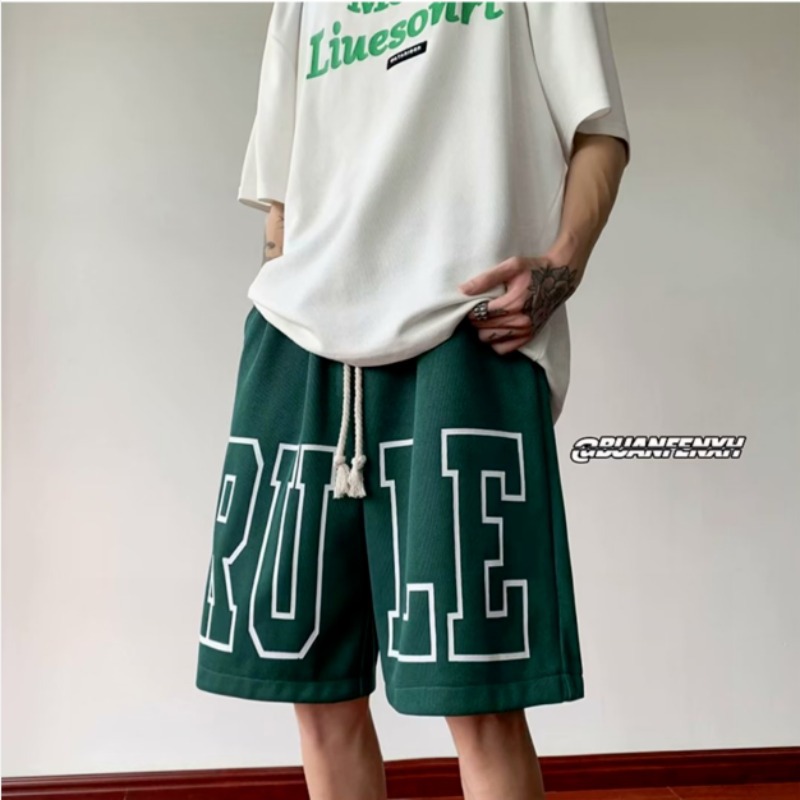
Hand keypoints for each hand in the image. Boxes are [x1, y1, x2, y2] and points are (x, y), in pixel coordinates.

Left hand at [458, 246, 583, 354]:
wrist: (560, 278)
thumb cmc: (535, 269)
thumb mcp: (511, 266)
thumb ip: (486, 278)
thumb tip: (463, 290)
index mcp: (514, 303)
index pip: (480, 314)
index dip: (471, 309)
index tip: (473, 303)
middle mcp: (520, 320)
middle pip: (482, 329)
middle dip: (477, 320)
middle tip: (480, 310)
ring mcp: (525, 331)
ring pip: (490, 340)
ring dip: (484, 330)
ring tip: (488, 318)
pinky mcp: (529, 336)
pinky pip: (503, 349)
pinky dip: (496, 341)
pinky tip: (497, 329)